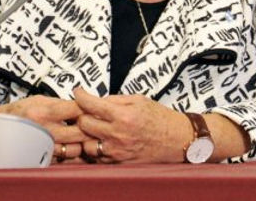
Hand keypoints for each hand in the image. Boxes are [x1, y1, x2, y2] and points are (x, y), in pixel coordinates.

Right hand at [0, 95, 87, 162]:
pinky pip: (65, 160)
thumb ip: (61, 103)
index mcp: (44, 112)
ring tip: (84, 136)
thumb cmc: (20, 111)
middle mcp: (44, 130)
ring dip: (83, 143)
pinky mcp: (42, 158)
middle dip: (92, 127)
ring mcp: (43, 146)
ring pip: (75, 149)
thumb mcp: (40, 100)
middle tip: (96, 123)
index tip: (95, 107)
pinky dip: (73, 154)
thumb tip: (83, 103)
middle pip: (80, 131)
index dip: (90, 107)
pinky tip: (74, 146)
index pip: (76, 109)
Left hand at [73, 88, 191, 163]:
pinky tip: (101, 140)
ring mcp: (117, 151)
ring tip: (93, 127)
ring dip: (86, 134)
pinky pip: (97, 157)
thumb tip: (96, 100)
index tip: (78, 92)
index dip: (80, 96)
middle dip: (81, 114)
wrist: (177, 140)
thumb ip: (116, 100)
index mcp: (124, 115)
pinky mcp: (118, 162)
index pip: (91, 105)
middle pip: (84, 124)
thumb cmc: (161, 118)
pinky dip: (95, 148)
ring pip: (86, 144)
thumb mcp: (140, 100)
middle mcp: (118, 134)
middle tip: (85, 110)